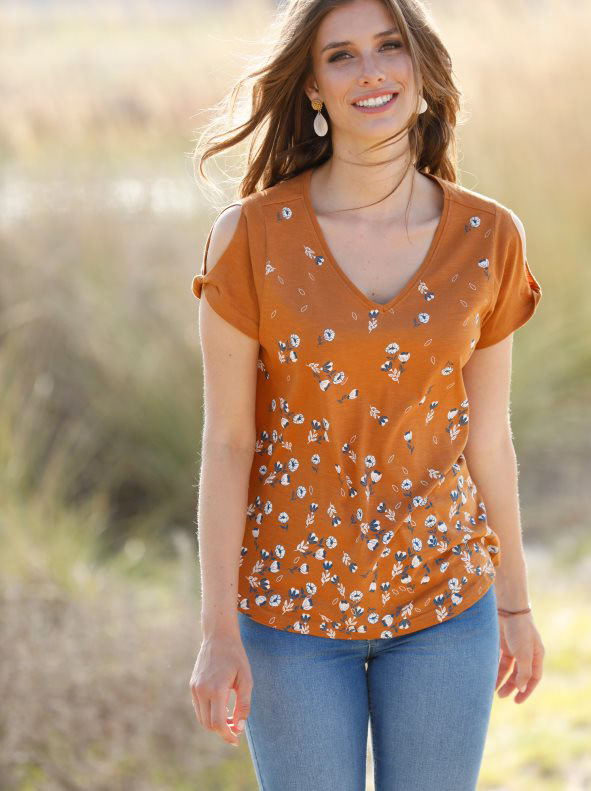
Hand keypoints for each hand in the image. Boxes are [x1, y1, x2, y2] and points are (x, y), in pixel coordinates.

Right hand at [189, 631, 252, 746]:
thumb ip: (243, 704)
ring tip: (230, 718)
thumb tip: (240, 727)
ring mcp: (195, 688)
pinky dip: (209, 713)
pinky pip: (199, 707)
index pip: (217, 723)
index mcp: (216, 689)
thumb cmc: (236, 657)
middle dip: (222, 731)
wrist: (218, 637)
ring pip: (201, 717)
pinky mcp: (193, 685)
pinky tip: (221, 708)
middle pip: (208, 724)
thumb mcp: (246, 679)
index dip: (227, 735)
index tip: (236, 740)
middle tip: (236, 728)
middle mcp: (202, 690)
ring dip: (214, 723)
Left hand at [495, 611, 544, 702]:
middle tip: (501, 696)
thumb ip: (524, 672)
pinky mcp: (501, 641)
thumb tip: (521, 688)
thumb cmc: (519, 630)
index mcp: (536, 655)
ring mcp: (513, 646)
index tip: (517, 701)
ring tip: (492, 690)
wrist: (508, 607)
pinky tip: (487, 675)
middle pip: (519, 674)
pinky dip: (494, 667)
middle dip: (511, 686)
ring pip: (507, 667)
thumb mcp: (524, 654)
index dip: (526, 690)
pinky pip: (498, 659)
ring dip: (501, 678)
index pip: (534, 678)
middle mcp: (525, 652)